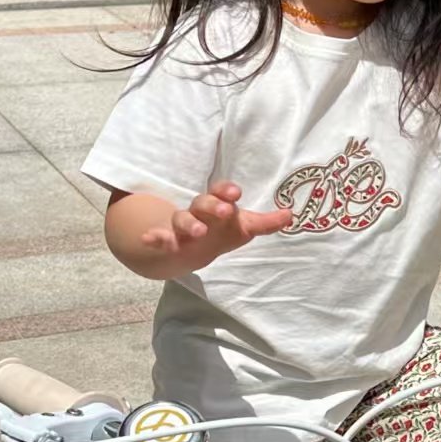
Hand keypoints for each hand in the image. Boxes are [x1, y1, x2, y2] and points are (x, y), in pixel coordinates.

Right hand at [141, 181, 293, 270]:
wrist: (189, 250)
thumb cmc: (220, 231)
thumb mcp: (243, 227)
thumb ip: (266, 223)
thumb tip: (291, 214)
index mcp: (216, 204)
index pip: (221, 193)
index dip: (226, 192)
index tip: (236, 194)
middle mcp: (198, 212)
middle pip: (203, 203)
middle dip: (213, 206)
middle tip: (225, 210)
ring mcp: (181, 226)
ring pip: (183, 220)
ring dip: (190, 224)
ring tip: (198, 230)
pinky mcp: (166, 241)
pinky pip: (159, 239)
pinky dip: (154, 239)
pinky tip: (149, 238)